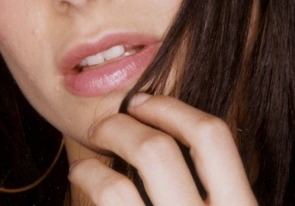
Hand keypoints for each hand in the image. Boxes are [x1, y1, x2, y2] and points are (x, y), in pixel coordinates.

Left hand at [68, 94, 256, 204]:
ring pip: (138, 161)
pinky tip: (81, 172)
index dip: (172, 109)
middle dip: (126, 121)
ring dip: (108, 136)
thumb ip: (213, 190)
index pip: (212, 136)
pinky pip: (111, 192)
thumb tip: (171, 130)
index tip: (142, 101)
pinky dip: (89, 173)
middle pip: (161, 146)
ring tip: (94, 138)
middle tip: (109, 119)